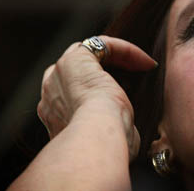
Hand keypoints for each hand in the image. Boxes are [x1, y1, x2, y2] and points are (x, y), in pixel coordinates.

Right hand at [37, 35, 155, 160]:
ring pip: (88, 54)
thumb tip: (131, 140)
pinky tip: (144, 61)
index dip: (93, 93)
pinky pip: (102, 44)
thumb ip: (112, 136)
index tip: (119, 101)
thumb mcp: (106, 144)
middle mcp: (50, 95)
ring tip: (140, 65)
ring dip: (116, 57)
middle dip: (98, 70)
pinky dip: (125, 49)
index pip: (68, 97)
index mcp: (54, 119)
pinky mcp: (75, 59)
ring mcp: (59, 74)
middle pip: (73, 72)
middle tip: (127, 76)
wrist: (95, 140)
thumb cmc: (104, 149)